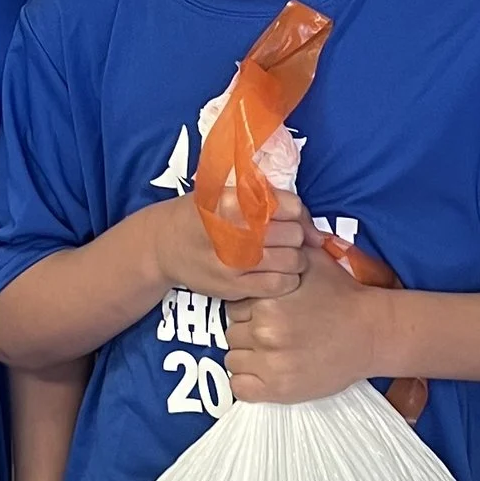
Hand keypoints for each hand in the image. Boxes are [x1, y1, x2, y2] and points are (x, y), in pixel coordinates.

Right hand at [144, 190, 309, 306]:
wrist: (163, 246)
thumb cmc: (203, 216)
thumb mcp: (227, 193)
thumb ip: (269, 201)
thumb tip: (316, 231)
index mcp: (234, 201)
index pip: (291, 207)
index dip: (297, 215)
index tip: (292, 221)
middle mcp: (234, 231)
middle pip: (294, 235)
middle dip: (296, 237)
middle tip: (285, 240)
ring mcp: (234, 262)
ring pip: (292, 261)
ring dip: (295, 259)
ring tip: (283, 256)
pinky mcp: (233, 287)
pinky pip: (278, 285)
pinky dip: (287, 279)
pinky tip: (277, 273)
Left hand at [225, 241, 399, 404]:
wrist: (370, 332)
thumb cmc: (341, 295)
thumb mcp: (312, 261)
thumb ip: (282, 250)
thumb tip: (260, 231)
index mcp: (267, 301)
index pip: (233, 305)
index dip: (247, 308)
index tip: (264, 311)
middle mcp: (264, 332)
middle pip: (231, 332)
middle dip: (248, 330)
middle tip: (273, 331)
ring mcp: (271, 364)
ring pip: (233, 359)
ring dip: (248, 356)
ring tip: (272, 351)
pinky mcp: (279, 389)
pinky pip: (240, 388)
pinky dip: (248, 381)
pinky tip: (266, 371)